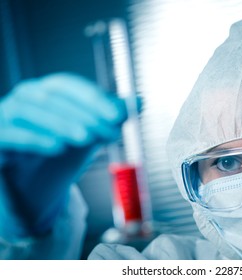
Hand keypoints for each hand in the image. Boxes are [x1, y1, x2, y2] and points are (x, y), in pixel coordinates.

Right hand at [0, 73, 128, 236]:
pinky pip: (8, 134)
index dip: (94, 98)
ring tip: (86, 138)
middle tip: (110, 132)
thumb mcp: (91, 133)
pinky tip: (57, 148)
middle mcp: (24, 97)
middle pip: (51, 97)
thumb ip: (112, 117)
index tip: (119, 115)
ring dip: (61, 123)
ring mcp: (5, 116)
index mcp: (47, 91)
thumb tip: (140, 101)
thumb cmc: (64, 151)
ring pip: (30, 112)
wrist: (35, 181)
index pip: (68, 86)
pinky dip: (33, 139)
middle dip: (84, 114)